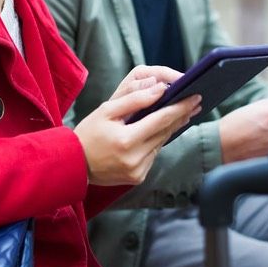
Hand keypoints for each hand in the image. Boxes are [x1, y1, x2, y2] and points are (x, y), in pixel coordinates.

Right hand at [75, 67, 200, 185]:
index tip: (195, 96)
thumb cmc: (88, 133)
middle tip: (195, 101)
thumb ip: (135, 98)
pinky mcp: (138, 178)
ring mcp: (137, 171)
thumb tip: (160, 88)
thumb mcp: (107, 110)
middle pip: (165, 132)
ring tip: (183, 113)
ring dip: (170, 128)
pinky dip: (156, 142)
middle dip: (181, 115)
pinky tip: (160, 131)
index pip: (161, 120)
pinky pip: (153, 155)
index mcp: (126, 141)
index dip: (180, 107)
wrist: (72, 164)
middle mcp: (135, 159)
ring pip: (161, 143)